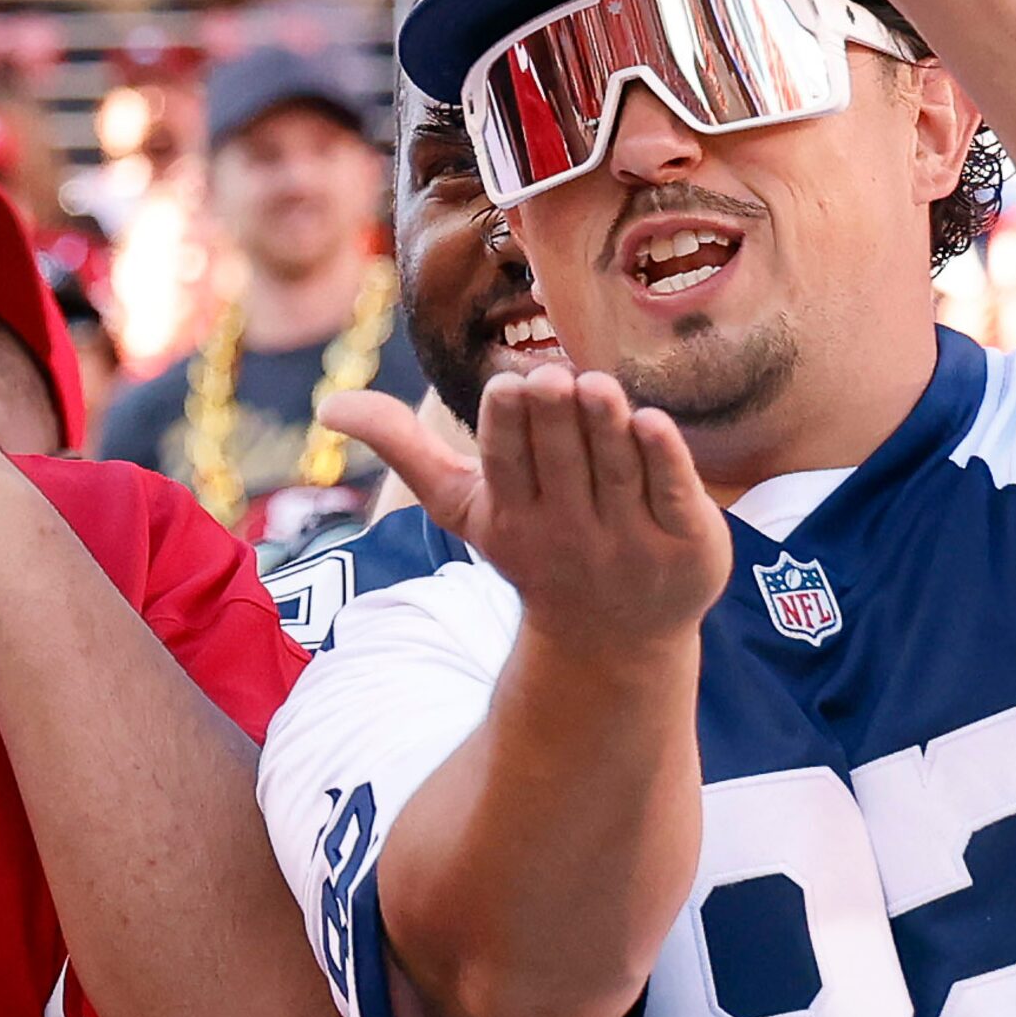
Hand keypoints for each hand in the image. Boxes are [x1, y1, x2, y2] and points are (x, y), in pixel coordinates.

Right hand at [323, 365, 729, 653]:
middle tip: (552, 377)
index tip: (506, 388)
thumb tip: (327, 405)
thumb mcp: (464, 506)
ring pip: (616, 474)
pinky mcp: (687, 546)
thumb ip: (404, 448)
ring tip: (597, 386)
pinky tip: (651, 420)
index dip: (507, 429)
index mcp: (511, 515)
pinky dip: (663, 459)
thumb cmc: (534, 546)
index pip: (505, 466)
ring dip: (605, 428)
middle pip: (560, 464)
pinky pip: (672, 494)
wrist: (614, 639)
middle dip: (554, 420)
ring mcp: (630, 542)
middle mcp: (569, 531)